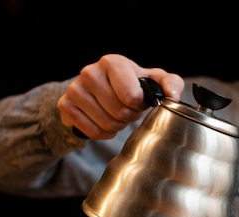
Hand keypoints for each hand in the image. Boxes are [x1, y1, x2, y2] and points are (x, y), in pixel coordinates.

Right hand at [58, 54, 184, 139]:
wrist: (101, 87)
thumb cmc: (133, 84)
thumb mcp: (155, 80)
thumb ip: (171, 84)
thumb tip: (173, 96)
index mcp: (113, 62)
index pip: (132, 96)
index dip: (139, 105)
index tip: (139, 101)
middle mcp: (90, 72)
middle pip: (119, 112)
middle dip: (129, 116)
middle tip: (128, 109)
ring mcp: (75, 89)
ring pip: (106, 124)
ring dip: (117, 125)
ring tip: (116, 114)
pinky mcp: (65, 106)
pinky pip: (92, 132)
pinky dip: (103, 133)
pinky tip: (104, 121)